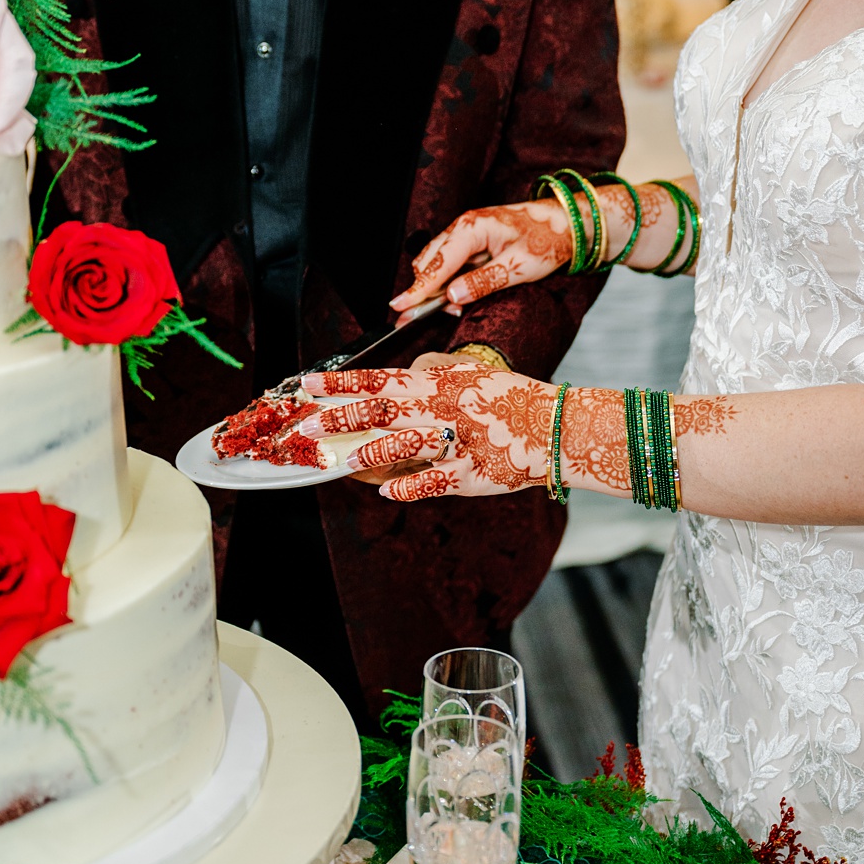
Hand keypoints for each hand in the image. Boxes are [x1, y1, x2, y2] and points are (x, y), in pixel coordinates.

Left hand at [300, 363, 555, 500]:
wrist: (557, 427)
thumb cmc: (510, 400)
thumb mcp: (469, 373)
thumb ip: (432, 371)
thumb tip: (399, 374)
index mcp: (436, 385)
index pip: (379, 380)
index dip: (341, 383)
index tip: (306, 384)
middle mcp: (442, 410)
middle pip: (381, 411)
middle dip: (340, 419)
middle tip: (306, 429)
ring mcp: (457, 442)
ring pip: (406, 445)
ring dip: (370, 454)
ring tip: (343, 463)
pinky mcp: (472, 472)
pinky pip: (435, 481)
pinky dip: (409, 487)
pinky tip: (387, 492)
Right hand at [390, 199, 576, 319]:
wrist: (566, 223)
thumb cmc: (548, 240)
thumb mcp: (521, 266)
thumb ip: (484, 281)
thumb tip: (452, 296)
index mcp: (473, 228)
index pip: (438, 262)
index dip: (419, 288)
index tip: (399, 307)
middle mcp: (462, 227)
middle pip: (429, 262)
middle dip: (427, 291)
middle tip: (435, 316)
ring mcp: (464, 234)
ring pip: (436, 264)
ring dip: (439, 288)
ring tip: (456, 307)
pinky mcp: (469, 243)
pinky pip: (449, 264)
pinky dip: (449, 282)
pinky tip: (462, 295)